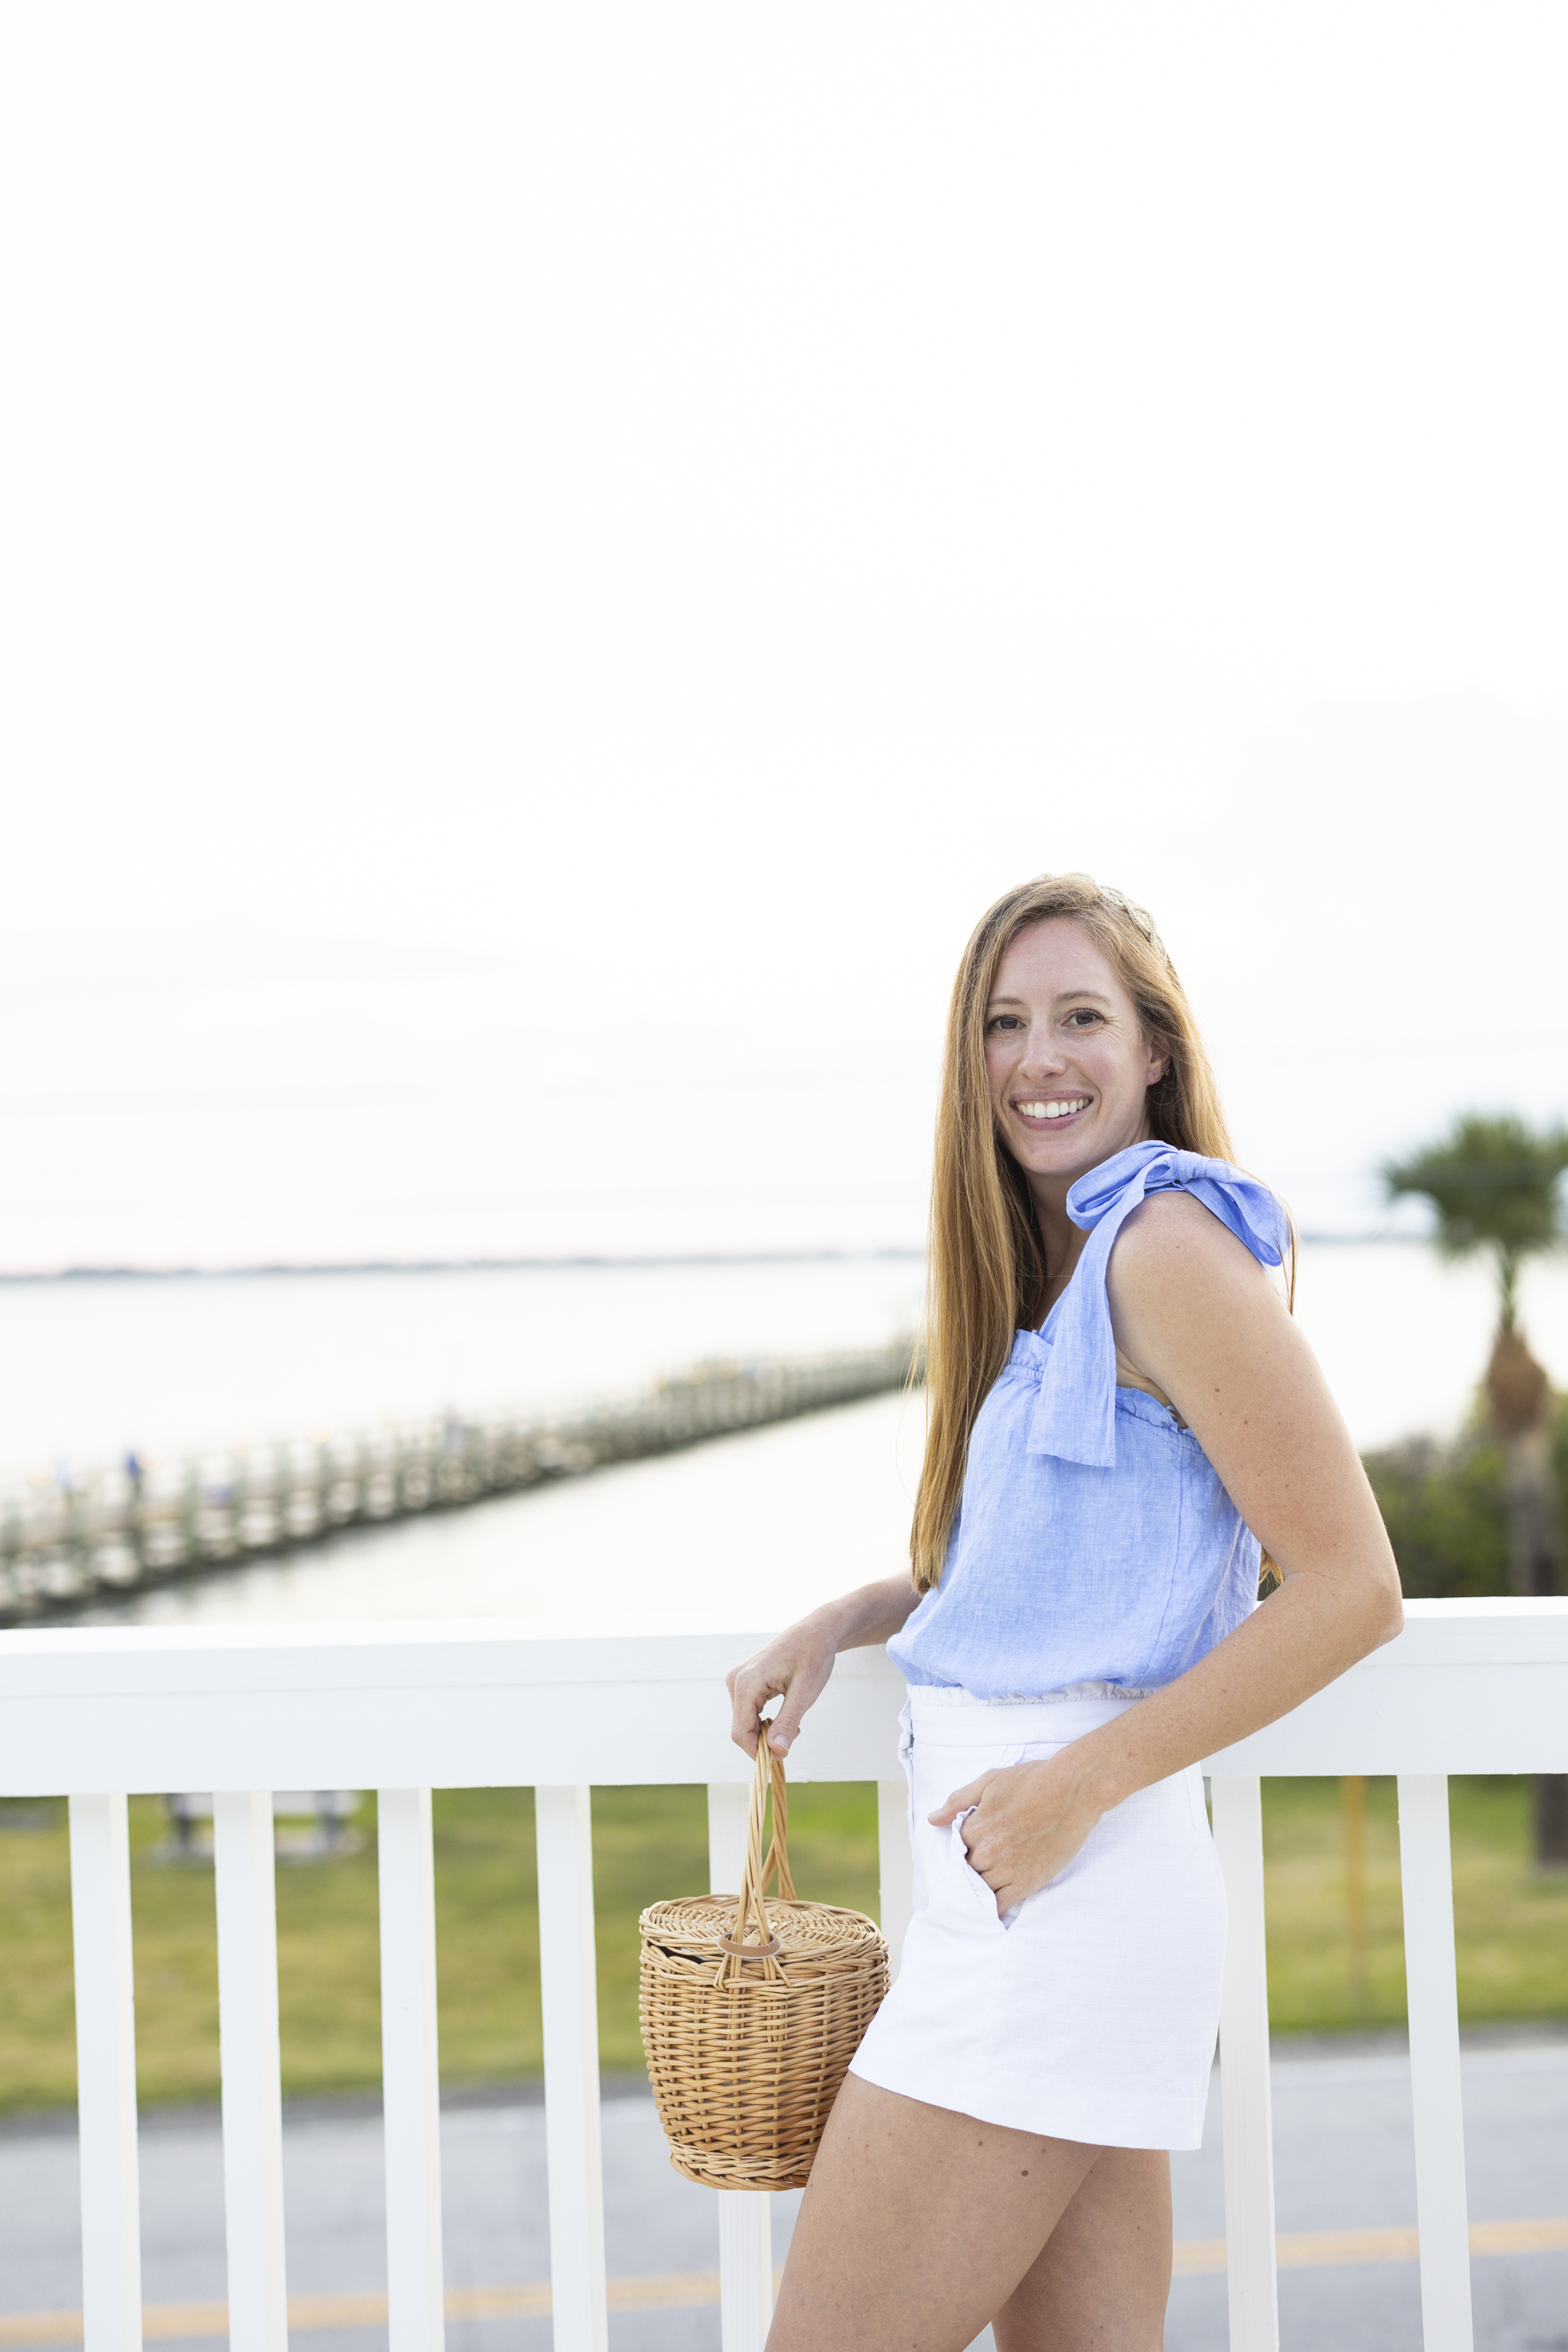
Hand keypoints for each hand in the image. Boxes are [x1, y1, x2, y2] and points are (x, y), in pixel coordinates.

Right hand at [726, 1618, 838, 1757]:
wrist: (816, 1632)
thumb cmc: (812, 1657)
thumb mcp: (804, 1693)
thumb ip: (787, 1722)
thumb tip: (776, 1752)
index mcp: (746, 1683)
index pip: (740, 1733)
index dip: (759, 1751)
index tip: (784, 1754)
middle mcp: (735, 1681)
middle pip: (741, 1729)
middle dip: (766, 1740)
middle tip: (796, 1732)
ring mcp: (738, 1680)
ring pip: (745, 1722)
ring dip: (768, 1731)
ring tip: (794, 1721)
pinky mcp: (744, 1682)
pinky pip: (749, 1712)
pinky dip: (766, 1721)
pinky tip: (787, 1713)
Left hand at [928, 1752, 1106, 1913]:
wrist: (1072, 1791)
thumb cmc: (1032, 1781)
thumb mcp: (990, 1781)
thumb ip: (959, 1801)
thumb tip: (933, 1819)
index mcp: (976, 1828)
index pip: (956, 1848)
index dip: (964, 1847)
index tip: (974, 1845)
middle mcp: (988, 1852)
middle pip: (967, 1871)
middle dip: (973, 1866)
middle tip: (985, 1861)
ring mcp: (1008, 1870)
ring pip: (981, 1889)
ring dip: (982, 1886)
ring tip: (989, 1881)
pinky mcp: (1028, 1883)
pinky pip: (1002, 1904)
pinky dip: (994, 1907)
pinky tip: (992, 1906)